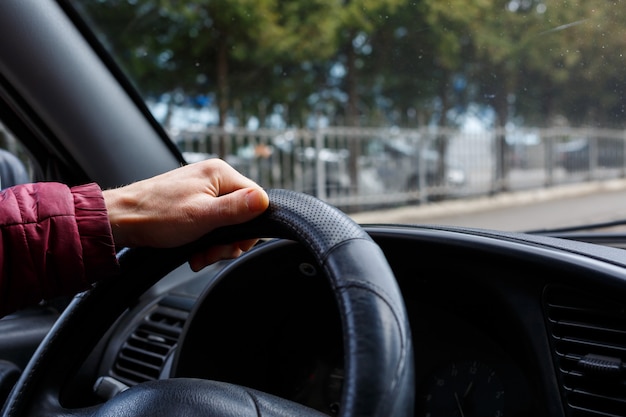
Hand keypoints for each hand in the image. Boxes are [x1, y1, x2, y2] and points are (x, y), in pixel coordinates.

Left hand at [102, 159, 268, 270]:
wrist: (119, 221)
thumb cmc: (155, 216)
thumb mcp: (202, 216)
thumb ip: (236, 208)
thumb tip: (264, 200)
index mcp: (219, 173)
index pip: (256, 200)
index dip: (249, 228)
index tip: (233, 245)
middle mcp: (213, 178)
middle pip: (242, 214)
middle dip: (229, 240)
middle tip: (211, 254)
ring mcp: (202, 190)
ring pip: (227, 223)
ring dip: (216, 245)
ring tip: (199, 255)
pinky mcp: (192, 203)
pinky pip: (211, 224)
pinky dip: (205, 241)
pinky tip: (193, 252)